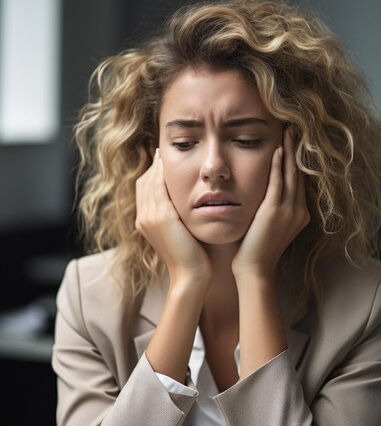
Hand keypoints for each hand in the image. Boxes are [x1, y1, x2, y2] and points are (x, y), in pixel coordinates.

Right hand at [135, 149, 211, 282]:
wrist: (190, 275)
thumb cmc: (192, 256)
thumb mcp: (180, 232)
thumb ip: (176, 216)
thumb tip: (182, 201)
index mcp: (144, 222)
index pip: (144, 189)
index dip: (152, 173)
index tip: (162, 160)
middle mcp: (143, 218)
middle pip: (144, 181)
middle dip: (153, 165)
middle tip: (163, 150)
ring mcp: (149, 217)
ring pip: (149, 181)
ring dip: (158, 165)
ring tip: (166, 151)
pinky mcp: (161, 216)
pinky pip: (158, 186)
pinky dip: (163, 172)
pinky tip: (171, 162)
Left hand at [231, 128, 310, 279]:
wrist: (255, 270)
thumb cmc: (255, 251)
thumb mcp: (268, 226)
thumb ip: (271, 209)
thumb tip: (263, 195)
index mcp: (299, 214)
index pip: (299, 181)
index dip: (297, 160)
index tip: (294, 141)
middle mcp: (299, 211)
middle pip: (300, 173)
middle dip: (297, 150)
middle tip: (295, 128)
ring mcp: (289, 211)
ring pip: (292, 174)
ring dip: (290, 151)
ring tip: (288, 131)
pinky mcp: (274, 211)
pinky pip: (278, 182)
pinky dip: (278, 165)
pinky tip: (277, 150)